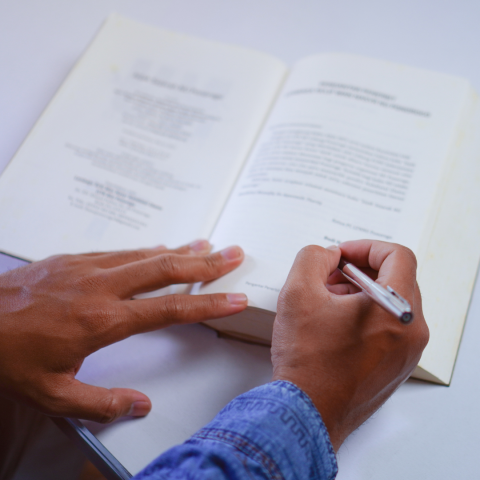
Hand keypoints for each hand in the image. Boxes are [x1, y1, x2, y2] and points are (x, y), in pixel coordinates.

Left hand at [0, 240, 246, 422]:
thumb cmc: (7, 356)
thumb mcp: (51, 393)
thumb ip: (99, 403)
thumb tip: (138, 406)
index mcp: (102, 321)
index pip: (170, 309)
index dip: (208, 304)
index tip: (234, 298)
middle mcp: (101, 287)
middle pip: (167, 269)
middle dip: (207, 262)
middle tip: (235, 254)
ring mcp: (88, 267)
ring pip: (147, 254)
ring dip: (182, 250)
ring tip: (209, 246)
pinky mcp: (74, 258)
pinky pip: (122, 251)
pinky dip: (149, 250)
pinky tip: (160, 249)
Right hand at [271, 240, 428, 450]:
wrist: (308, 411)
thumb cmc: (306, 360)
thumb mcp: (298, 292)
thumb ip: (313, 258)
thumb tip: (328, 255)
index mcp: (397, 309)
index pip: (398, 256)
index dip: (366, 247)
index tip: (341, 255)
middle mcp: (412, 331)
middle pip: (395, 279)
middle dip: (359, 270)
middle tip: (329, 276)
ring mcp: (407, 352)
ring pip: (390, 303)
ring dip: (360, 293)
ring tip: (327, 301)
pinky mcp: (396, 366)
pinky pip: (388, 327)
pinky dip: (365, 315)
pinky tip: (334, 324)